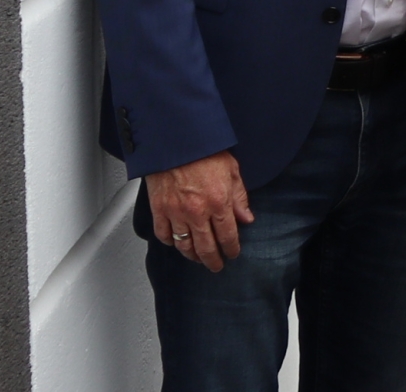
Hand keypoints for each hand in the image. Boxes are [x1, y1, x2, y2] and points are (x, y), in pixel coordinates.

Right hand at [145, 150, 253, 271]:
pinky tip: (176, 242)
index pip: (228, 236)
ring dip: (192, 255)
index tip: (232, 253)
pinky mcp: (159, 209)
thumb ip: (239, 197)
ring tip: (198, 258)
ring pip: (184, 244)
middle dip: (213, 260)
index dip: (231, 248)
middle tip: (216, 266)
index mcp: (218, 202)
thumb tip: (246, 218)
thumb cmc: (204, 150)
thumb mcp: (233, 171)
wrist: (177, 140)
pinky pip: (163, 234)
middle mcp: (197, 211)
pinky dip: (170, 242)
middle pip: (206, 247)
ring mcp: (176, 212)